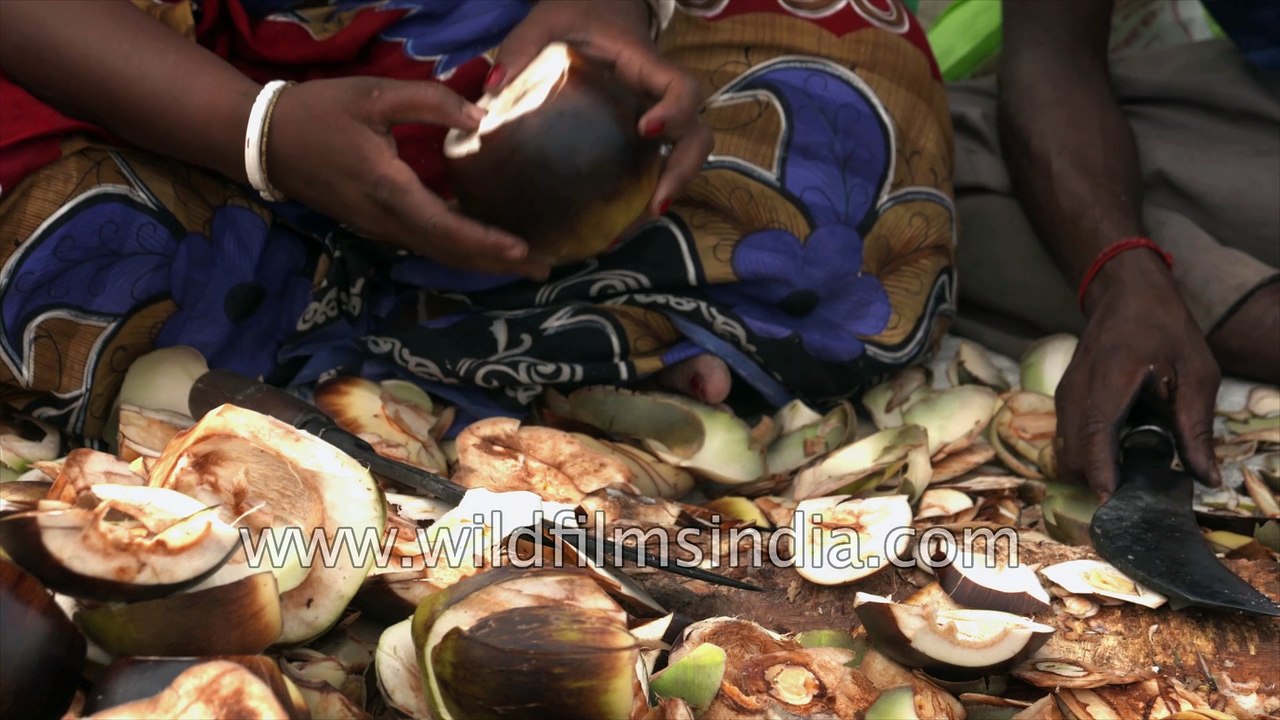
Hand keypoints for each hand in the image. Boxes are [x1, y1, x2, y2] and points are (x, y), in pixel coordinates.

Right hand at [266, 77, 550, 278]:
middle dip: (496, 264)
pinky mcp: (375, 225)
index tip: (522, 250)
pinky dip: (458, 250)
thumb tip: (481, 119)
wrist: (264, 140)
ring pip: (437, 253)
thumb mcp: (374, 94)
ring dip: (481, 261)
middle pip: (449, 252)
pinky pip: (425, 244)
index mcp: (388, 190)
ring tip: (524, 265)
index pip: (445, 226)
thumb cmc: (319, 112)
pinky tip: (483, 245)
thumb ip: (430, 102)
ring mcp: (379, 228)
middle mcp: (385, 220)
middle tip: (544, 268)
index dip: (485, 241)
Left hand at [493, 0, 712, 214]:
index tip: (646, 131)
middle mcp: (657, 97)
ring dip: (663, 195)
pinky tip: (611, 227)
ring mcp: (654, 120)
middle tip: (654, 205)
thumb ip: (520, 49)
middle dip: (681, 172)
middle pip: (696, 136)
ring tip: (626, 230)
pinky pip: (654, 169)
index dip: (675, 112)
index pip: (682, 89)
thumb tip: (494, 89)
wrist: (593, 11)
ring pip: (680, 159)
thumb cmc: (574, 15)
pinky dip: (641, 197)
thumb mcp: (545, 22)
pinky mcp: (640, 138)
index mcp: (644, 65)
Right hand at [1056, 252, 1221, 498]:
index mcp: (1109, 381)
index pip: (1095, 436)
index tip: (1112, 508)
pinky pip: (1070, 441)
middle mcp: (1076, 392)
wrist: (1126, 295)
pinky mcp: (1065, 401)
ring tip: (1134, 480)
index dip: (1101, 475)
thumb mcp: (1196, 374)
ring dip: (1095, 472)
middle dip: (1100, 484)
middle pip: (1074, 456)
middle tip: (1140, 500)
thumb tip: (1206, 478)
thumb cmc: (1165, 330)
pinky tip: (1123, 455)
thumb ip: (1197, 428)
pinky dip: (1090, 458)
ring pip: (1067, 453)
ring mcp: (1065, 397)